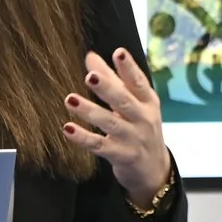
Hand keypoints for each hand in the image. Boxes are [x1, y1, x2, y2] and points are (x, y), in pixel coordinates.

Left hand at [64, 48, 171, 203]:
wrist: (153, 168)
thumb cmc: (140, 127)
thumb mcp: (133, 103)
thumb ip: (112, 79)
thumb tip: (90, 56)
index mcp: (147, 101)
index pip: (138, 82)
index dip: (129, 67)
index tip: (119, 53)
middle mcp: (143, 118)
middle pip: (124, 101)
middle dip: (107, 87)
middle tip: (90, 76)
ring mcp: (132, 138)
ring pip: (109, 123)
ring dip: (89, 111)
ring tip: (70, 99)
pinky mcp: (121, 155)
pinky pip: (99, 145)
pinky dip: (83, 138)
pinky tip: (68, 128)